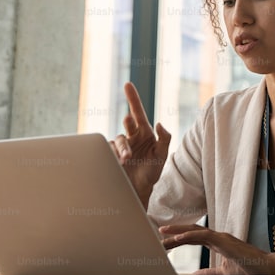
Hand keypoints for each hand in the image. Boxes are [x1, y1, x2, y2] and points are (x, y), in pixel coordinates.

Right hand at [110, 82, 170, 204]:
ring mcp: (121, 146)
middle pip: (127, 123)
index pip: (138, 113)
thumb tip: (160, 124)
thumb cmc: (151, 171)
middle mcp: (132, 137)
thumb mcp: (162, 155)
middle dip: (128, 123)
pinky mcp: (111, 155)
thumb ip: (165, 139)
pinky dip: (114, 154)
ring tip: (126, 158)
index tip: (127, 84)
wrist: (138, 190)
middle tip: (129, 121)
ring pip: (119, 139)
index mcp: (145, 133)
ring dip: (123, 147)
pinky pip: (110, 150)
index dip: (133, 98)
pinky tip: (119, 162)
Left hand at [160, 224, 272, 274]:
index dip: (179, 239)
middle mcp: (218, 237)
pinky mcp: (224, 240)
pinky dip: (189, 235)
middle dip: (173, 234)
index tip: (164, 243)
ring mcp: (221, 237)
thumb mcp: (223, 272)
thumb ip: (209, 273)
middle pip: (191, 232)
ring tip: (161, 233)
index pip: (194, 237)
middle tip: (157, 237)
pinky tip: (176, 237)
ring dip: (177, 232)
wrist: (266, 268)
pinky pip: (203, 235)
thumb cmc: (249, 269)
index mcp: (218, 242)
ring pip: (194, 230)